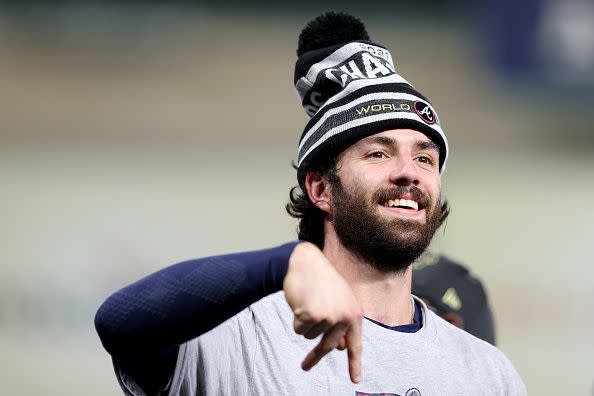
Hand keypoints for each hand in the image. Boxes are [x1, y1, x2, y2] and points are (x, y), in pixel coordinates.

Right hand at [283, 242, 362, 382]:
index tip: (356, 380)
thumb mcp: (338, 300)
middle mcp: (344, 316)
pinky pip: (299, 329)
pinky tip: (300, 302)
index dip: (355, 363)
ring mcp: (328, 316)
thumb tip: (341, 347)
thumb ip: (341, 323)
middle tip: (304, 367)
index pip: (355, 344)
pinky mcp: (311, 315)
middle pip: (327, 346)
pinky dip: (296, 319)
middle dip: (314, 358)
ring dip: (305, 324)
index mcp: (354, 313)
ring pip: (310, 336)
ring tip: (307, 303)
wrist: (305, 261)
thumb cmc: (321, 280)